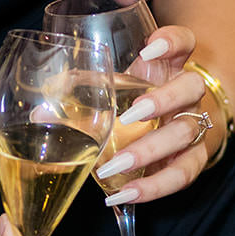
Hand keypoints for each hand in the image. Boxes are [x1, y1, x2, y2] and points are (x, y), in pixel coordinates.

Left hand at [96, 24, 221, 204]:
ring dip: (148, 151)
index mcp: (169, 65)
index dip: (172, 41)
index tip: (148, 50)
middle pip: (191, 87)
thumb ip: (81, 90)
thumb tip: (39, 112)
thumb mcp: (116, 86)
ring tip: (114, 165)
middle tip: (129, 116)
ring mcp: (196, 125)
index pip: (185, 41)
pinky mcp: (195, 160)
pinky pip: (182, 175)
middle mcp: (189, 93)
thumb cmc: (136, 97)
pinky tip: (124, 194)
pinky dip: (152, 187)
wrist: (172, 125)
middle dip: (162, 101)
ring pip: (186, 134)